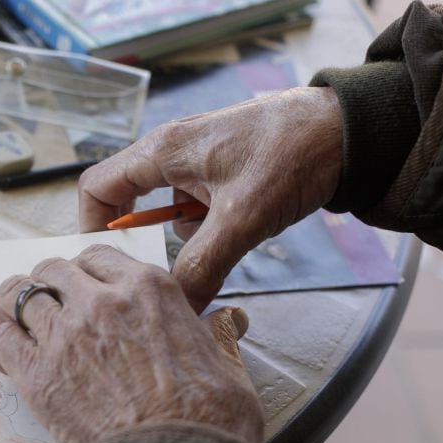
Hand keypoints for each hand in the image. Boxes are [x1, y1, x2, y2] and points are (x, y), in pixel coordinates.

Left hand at [0, 245, 262, 442]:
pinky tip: (6, 352)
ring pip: (21, 297)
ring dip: (16, 306)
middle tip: (49, 301)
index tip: (83, 284)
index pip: (99, 256)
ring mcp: (65, 337)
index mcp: (149, 290)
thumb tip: (232, 321)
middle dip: (48, 282)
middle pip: (53, 270)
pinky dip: (1, 340)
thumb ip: (219, 336)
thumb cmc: (210, 422)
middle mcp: (101, 302)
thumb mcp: (228, 367)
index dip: (86, 270)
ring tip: (15, 317)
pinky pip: (3, 340)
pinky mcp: (38, 376)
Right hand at [78, 86, 341, 311]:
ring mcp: (197, 160)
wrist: (351, 130)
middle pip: (128, 202)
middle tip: (158, 270)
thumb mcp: (242, 220)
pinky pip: (197, 208)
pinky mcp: (222, 171)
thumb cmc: (292, 155)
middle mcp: (171, 151)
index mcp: (162, 151)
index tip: (103, 262)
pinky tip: (242, 229)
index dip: (91, 226)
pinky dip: (210, 227)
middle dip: (144, 239)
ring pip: (166, 210)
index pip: (97, 187)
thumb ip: (202, 267)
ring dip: (186, 235)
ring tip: (223, 240)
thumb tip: (178, 311)